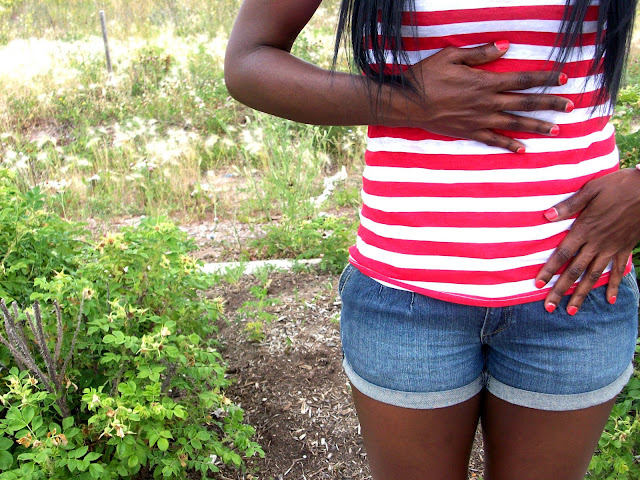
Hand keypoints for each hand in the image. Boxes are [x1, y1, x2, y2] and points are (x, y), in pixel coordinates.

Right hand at [387, 41, 572, 152]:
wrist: (407, 104)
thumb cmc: (426, 76)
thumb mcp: (451, 56)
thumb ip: (480, 53)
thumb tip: (505, 46)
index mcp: (485, 82)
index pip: (522, 79)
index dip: (544, 77)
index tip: (563, 78)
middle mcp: (486, 103)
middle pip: (525, 103)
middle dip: (550, 104)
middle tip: (570, 106)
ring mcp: (478, 120)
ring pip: (514, 124)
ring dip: (536, 127)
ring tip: (556, 130)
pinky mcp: (468, 132)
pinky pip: (493, 141)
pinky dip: (508, 145)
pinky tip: (522, 149)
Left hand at [535, 168, 639, 313]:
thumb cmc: (618, 185)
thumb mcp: (591, 190)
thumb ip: (569, 205)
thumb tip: (546, 216)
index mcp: (584, 229)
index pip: (562, 254)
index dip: (549, 270)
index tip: (537, 284)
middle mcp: (596, 243)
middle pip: (574, 271)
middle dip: (560, 290)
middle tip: (548, 308)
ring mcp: (612, 247)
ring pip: (593, 276)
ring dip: (582, 294)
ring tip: (571, 311)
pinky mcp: (626, 247)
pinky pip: (618, 270)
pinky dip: (614, 286)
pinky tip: (610, 300)